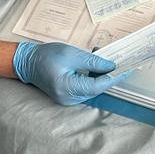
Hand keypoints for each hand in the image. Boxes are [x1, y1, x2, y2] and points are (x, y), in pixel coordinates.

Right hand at [13, 41, 130, 105]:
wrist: (27, 62)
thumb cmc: (46, 56)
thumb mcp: (72, 54)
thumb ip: (93, 61)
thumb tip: (112, 66)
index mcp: (67, 88)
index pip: (98, 86)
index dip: (114, 78)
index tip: (128, 69)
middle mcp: (69, 98)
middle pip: (97, 88)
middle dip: (107, 73)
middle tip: (116, 58)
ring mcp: (68, 99)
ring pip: (93, 88)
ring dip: (99, 73)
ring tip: (99, 55)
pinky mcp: (68, 95)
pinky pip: (86, 87)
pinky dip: (92, 76)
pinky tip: (93, 64)